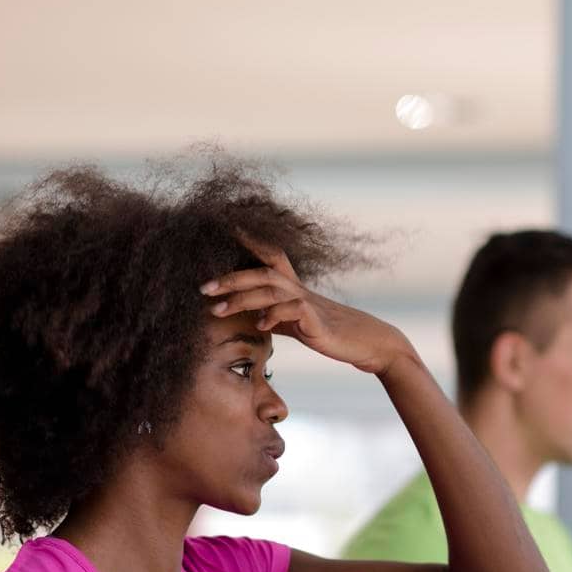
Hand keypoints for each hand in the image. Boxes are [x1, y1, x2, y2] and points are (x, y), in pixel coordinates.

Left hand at [200, 241, 414, 377]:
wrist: (368, 343)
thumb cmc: (330, 333)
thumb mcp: (296, 323)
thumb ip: (274, 316)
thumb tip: (251, 318)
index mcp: (293, 287)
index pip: (268, 257)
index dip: (248, 241)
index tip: (222, 229)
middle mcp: (298, 289)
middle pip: (261, 273)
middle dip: (230, 279)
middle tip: (203, 289)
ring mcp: (308, 303)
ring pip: (271, 290)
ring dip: (241, 299)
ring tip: (217, 311)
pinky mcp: (317, 321)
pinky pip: (293, 311)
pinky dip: (274, 315)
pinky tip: (259, 324)